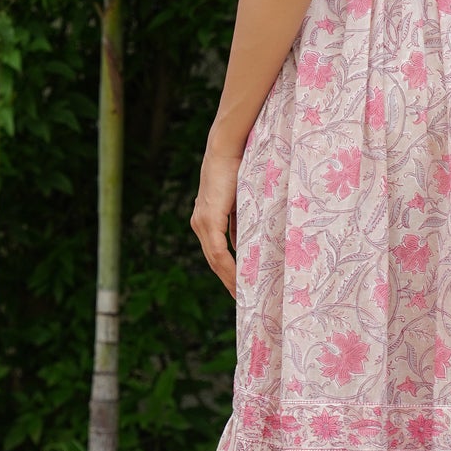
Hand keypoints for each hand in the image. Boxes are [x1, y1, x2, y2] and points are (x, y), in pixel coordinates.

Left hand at [192, 145, 241, 296]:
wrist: (226, 148)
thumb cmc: (237, 168)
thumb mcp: (241, 201)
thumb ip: (241, 221)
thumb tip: (251, 240)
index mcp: (206, 220)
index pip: (216, 254)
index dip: (227, 273)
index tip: (239, 289)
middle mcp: (200, 224)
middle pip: (214, 262)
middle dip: (228, 283)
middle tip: (243, 302)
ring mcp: (202, 222)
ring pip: (215, 260)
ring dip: (229, 280)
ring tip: (242, 297)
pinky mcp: (208, 219)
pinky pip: (218, 252)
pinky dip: (228, 268)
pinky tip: (238, 281)